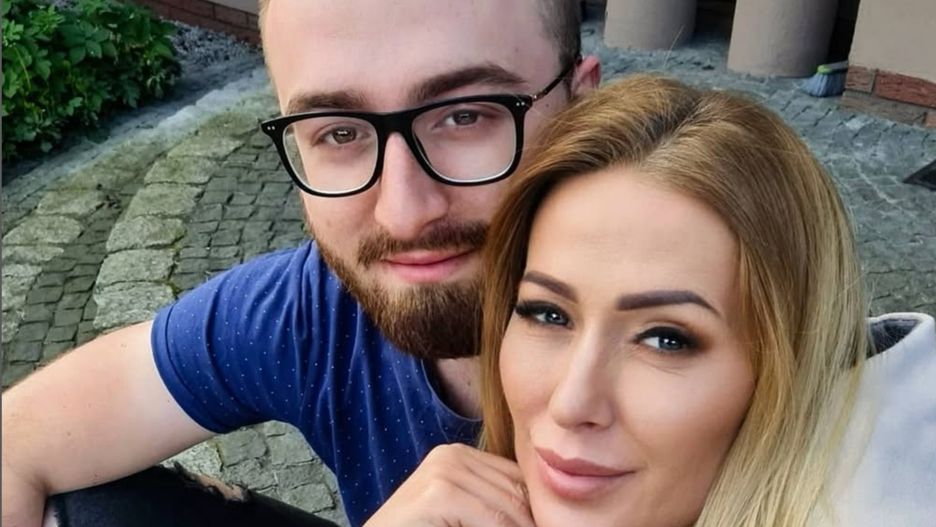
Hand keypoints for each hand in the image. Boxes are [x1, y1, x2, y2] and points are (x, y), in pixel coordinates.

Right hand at [364, 444, 534, 526]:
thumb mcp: (461, 513)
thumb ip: (492, 505)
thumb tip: (540, 516)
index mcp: (459, 456)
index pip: (517, 478)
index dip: (535, 508)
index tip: (546, 525)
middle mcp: (451, 455)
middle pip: (517, 490)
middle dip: (533, 521)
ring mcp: (444, 470)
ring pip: (510, 507)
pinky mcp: (439, 493)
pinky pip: (493, 520)